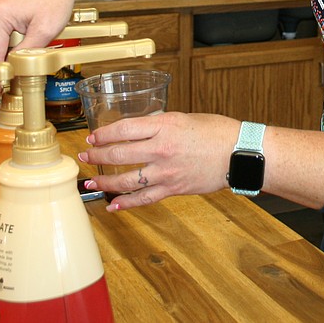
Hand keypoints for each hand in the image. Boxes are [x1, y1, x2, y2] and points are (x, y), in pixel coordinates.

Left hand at [78, 112, 239, 208]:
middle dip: (97, 156)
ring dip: (105, 182)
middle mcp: (162, 149)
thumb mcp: (184, 118)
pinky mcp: (173, 188)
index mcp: (165, 125)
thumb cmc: (217, 132)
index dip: (104, 134)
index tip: (92, 137)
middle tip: (85, 157)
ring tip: (91, 184)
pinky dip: (126, 203)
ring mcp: (167, 171)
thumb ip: (160, 125)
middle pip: (119, 154)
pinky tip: (113, 205)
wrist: (239, 153)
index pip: (124, 129)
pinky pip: (144, 198)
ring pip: (126, 180)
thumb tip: (139, 131)